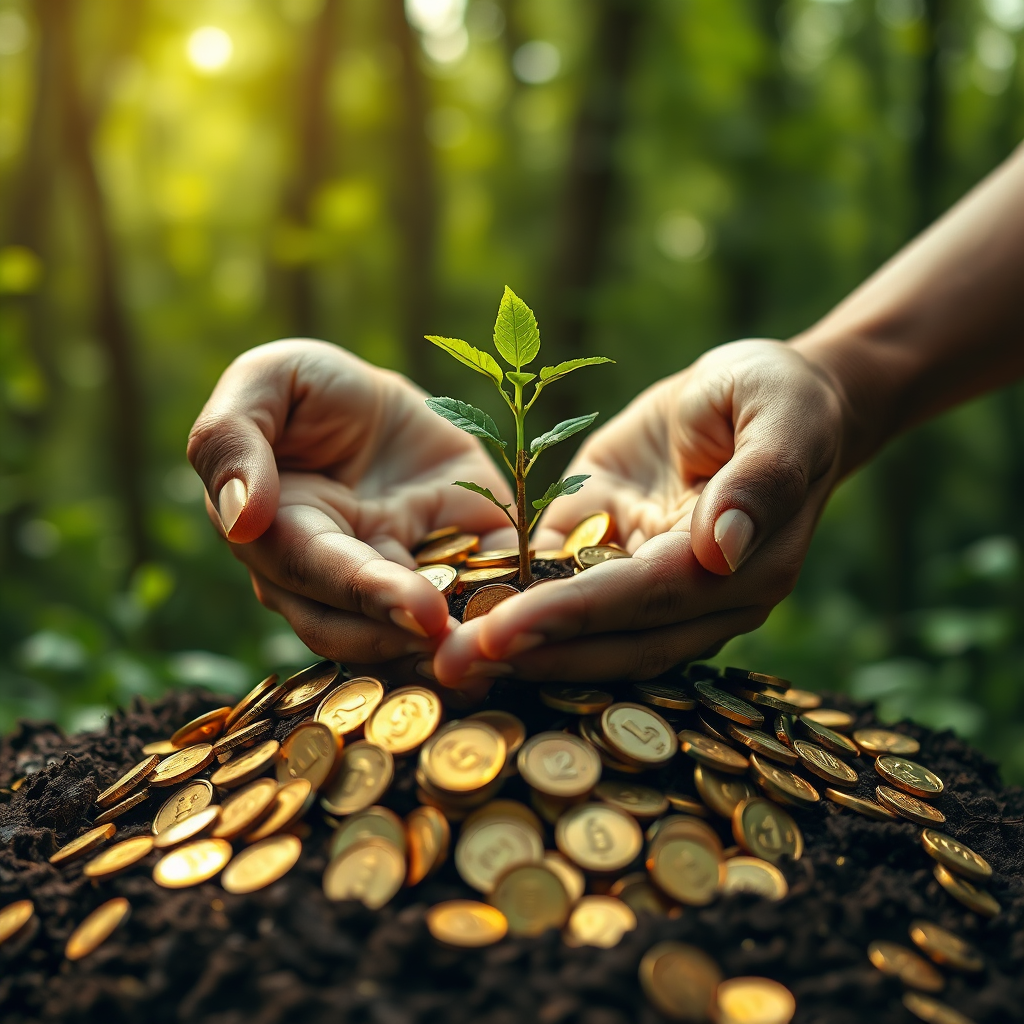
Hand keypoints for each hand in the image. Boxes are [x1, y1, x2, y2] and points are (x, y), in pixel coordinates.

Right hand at [187, 339, 514, 663]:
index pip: (314, 576)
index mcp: (280, 536)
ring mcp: (401, 574)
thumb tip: (239, 520)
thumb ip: (231, 442)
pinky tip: (534, 622)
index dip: (364, 594)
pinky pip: (479, 596)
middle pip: (361, 628)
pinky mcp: (458, 561)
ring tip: (503, 651)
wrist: (383, 399)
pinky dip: (503, 613)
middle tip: (466, 646)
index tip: (417, 610)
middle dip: (414, 639)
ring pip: (415, 633)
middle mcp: (335, 576)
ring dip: (455, 647)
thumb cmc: (308, 388)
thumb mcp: (263, 385)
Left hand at [433, 339, 846, 684]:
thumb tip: (721, 550)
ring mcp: (654, 584)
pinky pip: (565, 590)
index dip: (576, 616)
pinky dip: (516, 606)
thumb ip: (761, 480)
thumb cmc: (780, 395)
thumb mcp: (782, 416)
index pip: (648, 599)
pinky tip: (457, 613)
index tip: (503, 633)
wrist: (766, 395)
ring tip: (442, 658)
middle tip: (449, 666)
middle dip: (530, 652)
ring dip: (517, 647)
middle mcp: (698, 596)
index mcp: (743, 569)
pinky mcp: (617, 555)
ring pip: (586, 633)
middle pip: (611, 636)